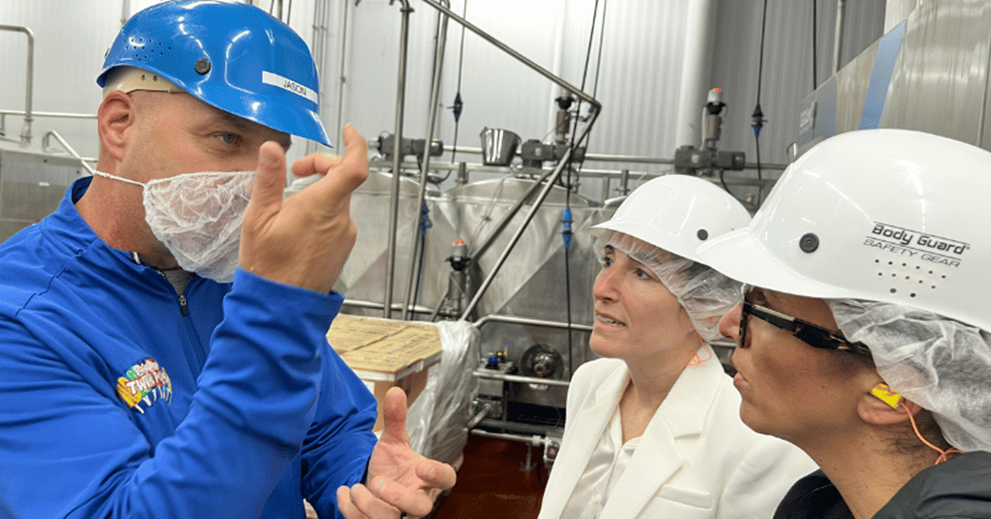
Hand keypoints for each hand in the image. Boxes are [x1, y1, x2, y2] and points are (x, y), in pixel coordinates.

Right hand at [240, 124, 367, 292]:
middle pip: (343, 178)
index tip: (348, 132)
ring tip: (290, 204)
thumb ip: (268, 180)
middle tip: (294, 172)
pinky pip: (337, 218)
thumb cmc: (269, 266)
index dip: (356, 144)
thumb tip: (271, 149)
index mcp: (323, 206)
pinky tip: (299, 222)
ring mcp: (345, 234)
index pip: (354, 167)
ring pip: (339, 199)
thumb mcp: (259, 218)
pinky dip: (322, 210)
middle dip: (321, 166)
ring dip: (319, 190)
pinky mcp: (343, 246)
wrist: (281, 304)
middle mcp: (341, 219)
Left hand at [337, 388, 456, 518]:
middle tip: (378, 482)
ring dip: (369, 506)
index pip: (446, 480)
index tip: (422, 467)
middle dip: (398, 497)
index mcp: (427, 480)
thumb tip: (395, 391)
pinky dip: (351, 512)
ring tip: (355, 489)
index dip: (438, 475)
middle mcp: (416, 501)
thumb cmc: (392, 468)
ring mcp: (398, 515)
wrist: (376, 488)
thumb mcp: (393, 443)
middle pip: (420, 509)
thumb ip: (396, 420)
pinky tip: (344, 494)